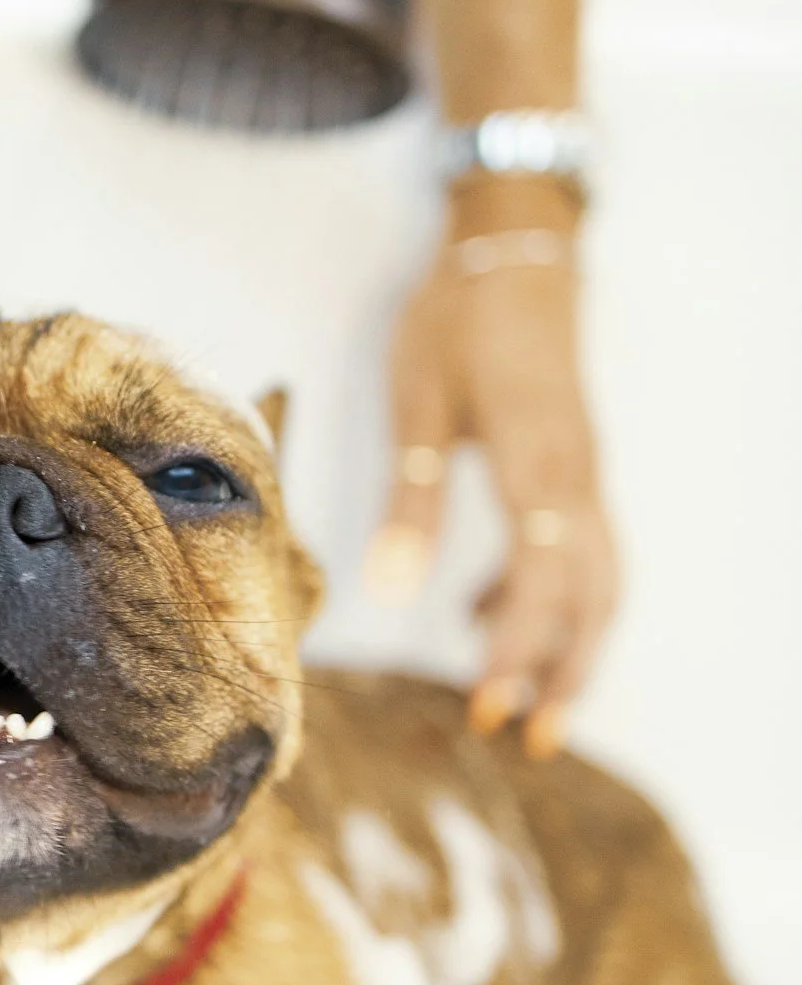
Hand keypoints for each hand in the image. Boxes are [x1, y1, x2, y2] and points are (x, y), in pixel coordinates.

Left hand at [365, 194, 618, 757]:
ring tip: (528, 705)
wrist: (516, 245)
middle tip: (531, 739)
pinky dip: (550, 596)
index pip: (542, 585)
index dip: (519, 654)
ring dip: (569, 646)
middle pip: (591, 599)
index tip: (488, 709)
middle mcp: (576, 480)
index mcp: (538, 468)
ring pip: (597, 580)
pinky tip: (483, 615)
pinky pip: (580, 549)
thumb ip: (409, 495)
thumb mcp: (417, 398)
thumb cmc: (460, 315)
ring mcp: (584, 473)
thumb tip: (387, 587)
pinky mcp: (574, 465)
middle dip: (564, 673)